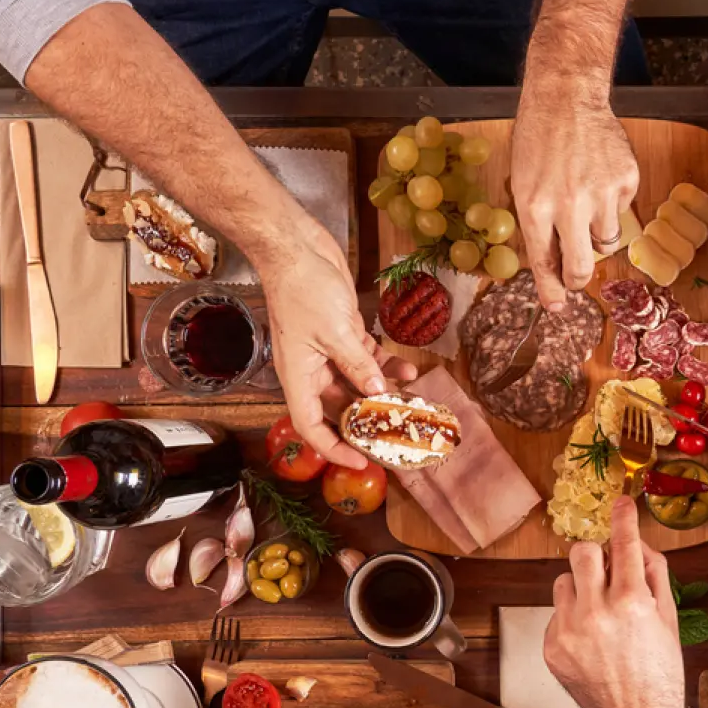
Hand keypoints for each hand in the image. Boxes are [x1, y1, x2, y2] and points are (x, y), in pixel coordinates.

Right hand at [261, 223, 416, 470]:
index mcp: (298, 377)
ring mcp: (327, 353)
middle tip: (398, 435)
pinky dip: (386, 367)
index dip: (334, 449)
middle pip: (339, 410)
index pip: (311, 427)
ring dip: (383, 394)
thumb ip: (358, 364)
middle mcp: (311, 371)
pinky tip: (409, 370)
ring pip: (358, 385)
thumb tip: (378, 395)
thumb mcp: (335, 331)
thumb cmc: (304, 288)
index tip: (363, 461)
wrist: (296, 246)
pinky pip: (367, 360)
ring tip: (411, 402)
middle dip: (368, 423)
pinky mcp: (344, 335)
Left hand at [512, 80, 637, 308]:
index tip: (557, 307)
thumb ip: (536, 224)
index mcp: (534, 207)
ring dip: (595, 232)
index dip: (551, 291)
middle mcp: (569, 205)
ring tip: (585, 202)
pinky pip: (622, 210)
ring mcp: (601, 192)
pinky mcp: (626, 179)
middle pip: (582, 266)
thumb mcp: (522, 183)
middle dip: (579, 279)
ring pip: (606, 240)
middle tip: (577, 277)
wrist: (566, 97)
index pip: (545, 264)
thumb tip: (552, 263)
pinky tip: (599, 176)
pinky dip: (612, 202)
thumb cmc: (537, 139)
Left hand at [543, 497, 683, 707]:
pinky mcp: (552, 647)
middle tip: (607, 568)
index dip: (623, 518)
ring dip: (581, 586)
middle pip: (581, 552)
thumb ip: (654, 576)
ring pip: (564, 581)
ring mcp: (570, 631)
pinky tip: (591, 641)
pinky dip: (572, 618)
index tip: (621, 503)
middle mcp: (597, 613)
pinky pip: (557, 613)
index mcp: (632, 604)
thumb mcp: (668, 619)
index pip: (624, 544)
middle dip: (595, 554)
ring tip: (600, 613)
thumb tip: (639, 546)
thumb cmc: (659, 672)